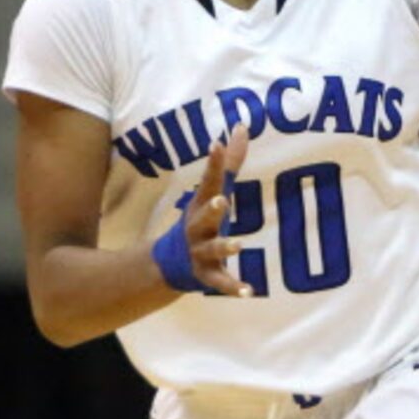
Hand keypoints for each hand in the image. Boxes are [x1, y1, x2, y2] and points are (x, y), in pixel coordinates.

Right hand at [157, 124, 253, 297]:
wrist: (168, 263)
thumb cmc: (199, 221)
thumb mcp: (212, 193)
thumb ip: (230, 163)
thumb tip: (242, 126)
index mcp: (201, 205)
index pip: (208, 181)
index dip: (213, 163)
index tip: (216, 143)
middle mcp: (198, 227)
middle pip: (204, 215)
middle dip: (212, 207)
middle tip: (222, 199)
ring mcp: (201, 252)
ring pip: (213, 249)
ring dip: (225, 247)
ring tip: (239, 245)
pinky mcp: (207, 275)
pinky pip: (221, 283)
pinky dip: (234, 288)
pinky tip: (250, 292)